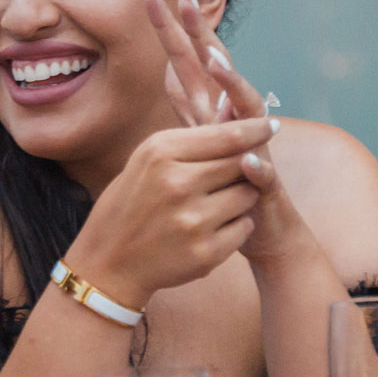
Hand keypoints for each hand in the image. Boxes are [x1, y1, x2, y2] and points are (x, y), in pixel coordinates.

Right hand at [62, 116, 275, 309]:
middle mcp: (178, 185)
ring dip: (239, 197)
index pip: (228, 136)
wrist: (108, 262)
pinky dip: (235, 226)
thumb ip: (191, 139)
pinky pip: (244, 227)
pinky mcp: (205, 253)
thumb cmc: (131, 203)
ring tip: (212, 205)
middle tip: (230, 174)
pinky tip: (209, 229)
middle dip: (243, 166)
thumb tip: (237, 114)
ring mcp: (193, 221)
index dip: (255, 129)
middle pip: (242, 163)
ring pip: (247, 196)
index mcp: (161, 154)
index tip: (269, 125)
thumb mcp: (147, 159)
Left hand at [144, 0, 315, 270]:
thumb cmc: (229, 183)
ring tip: (215, 61)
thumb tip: (168, 70)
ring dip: (230, 84)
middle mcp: (233, 118)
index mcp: (210, 108)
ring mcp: (253, 145)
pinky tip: (247, 160)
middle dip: (199, 29)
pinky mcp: (264, 184)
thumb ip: (189, 105)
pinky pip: (260, 173)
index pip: (187, 58)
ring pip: (244, 109)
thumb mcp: (200, 139)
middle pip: (215, 65)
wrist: (266, 229)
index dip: (170, 25)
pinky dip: (254, 166)